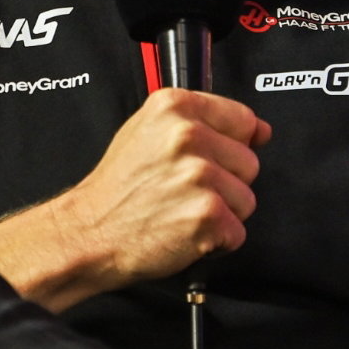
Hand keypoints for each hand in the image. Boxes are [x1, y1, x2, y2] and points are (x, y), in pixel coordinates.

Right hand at [0, 88, 269, 309]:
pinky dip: (216, 241)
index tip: (209, 160)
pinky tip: (183, 231)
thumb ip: (203, 123)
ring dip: (221, 213)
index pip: (243, 119)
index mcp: (175, 107)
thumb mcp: (149, 132)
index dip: (231, 146)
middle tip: (183, 191)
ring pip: (246, 199)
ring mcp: (199, 175)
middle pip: (248, 163)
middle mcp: (188, 135)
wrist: (88, 232)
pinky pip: (238, 232)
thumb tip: (259, 130)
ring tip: (181, 210)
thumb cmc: (117, 188)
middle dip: (224, 183)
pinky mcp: (207, 213)